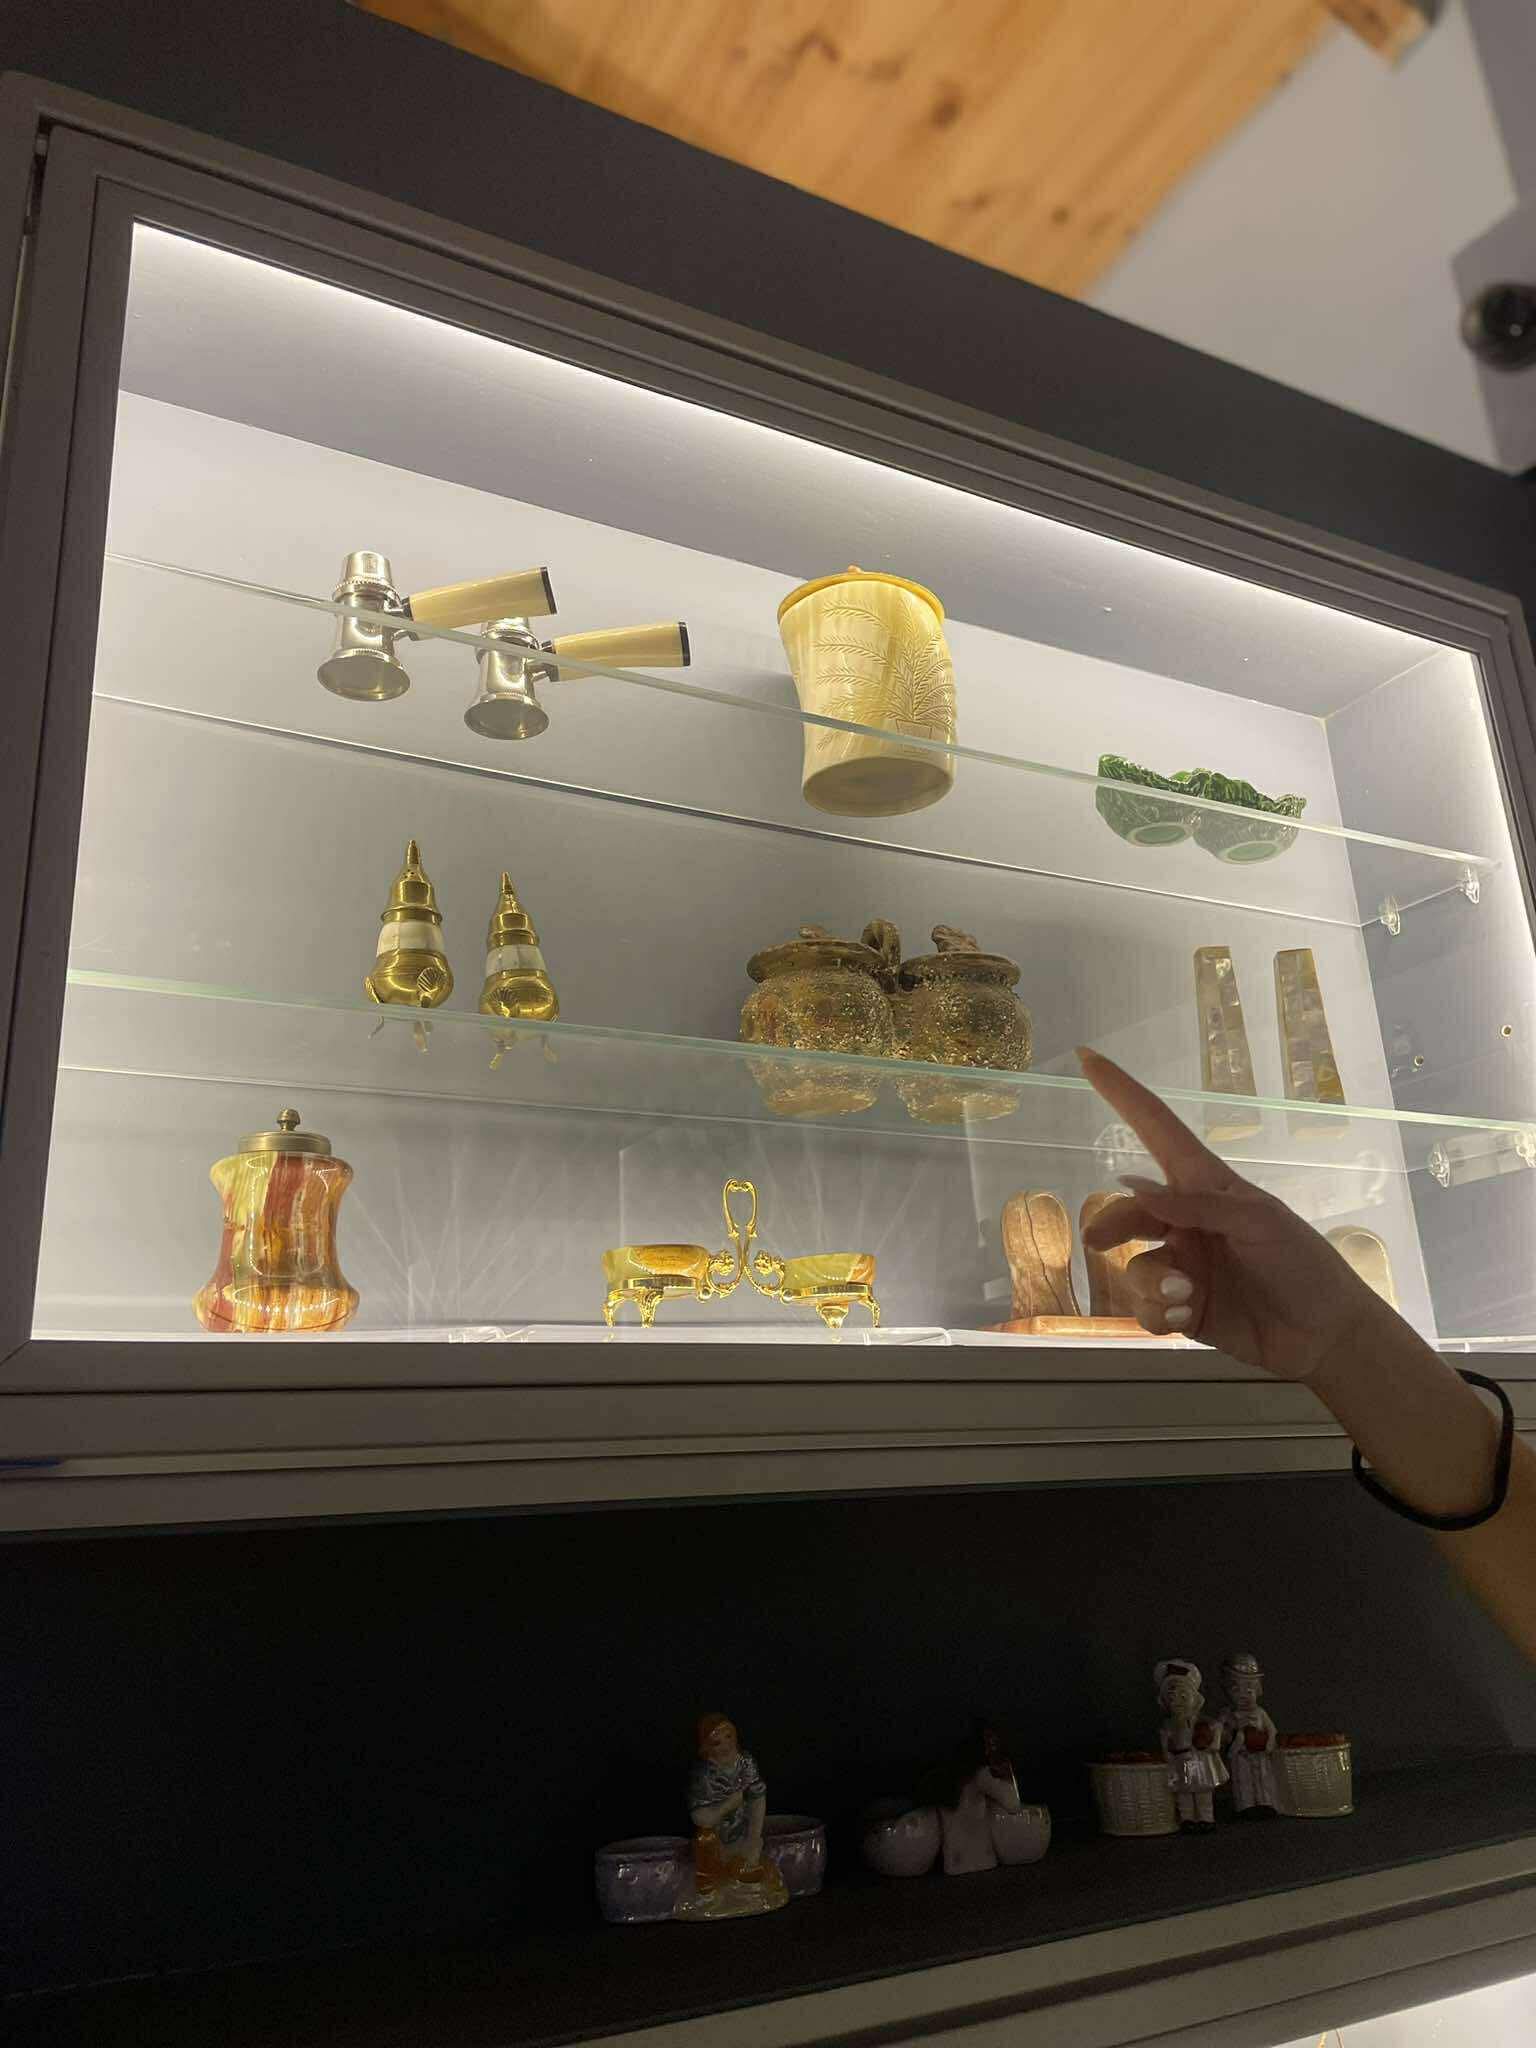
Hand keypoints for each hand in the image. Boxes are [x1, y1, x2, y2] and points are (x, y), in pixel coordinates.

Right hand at [1077, 1047, 1391, 1381]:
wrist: (1326, 1335)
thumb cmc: (1303, 1263)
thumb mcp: (1258, 1222)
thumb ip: (1195, 1205)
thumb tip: (1130, 1185)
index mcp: (1207, 1185)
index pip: (1156, 1128)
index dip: (1122, 1093)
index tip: (1087, 1057)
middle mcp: (1187, 1221)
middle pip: (1128, 1209)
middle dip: (1111, 1223)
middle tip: (1096, 1240)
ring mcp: (1182, 1265)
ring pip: (1133, 1264)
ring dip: (1149, 1282)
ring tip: (1183, 1296)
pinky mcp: (1180, 1308)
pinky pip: (1144, 1306)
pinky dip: (1156, 1312)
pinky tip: (1184, 1317)